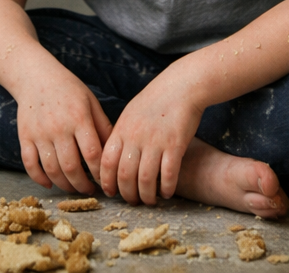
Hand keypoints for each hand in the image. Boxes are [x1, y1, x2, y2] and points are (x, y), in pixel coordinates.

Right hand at [15, 70, 112, 195]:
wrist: (36, 76)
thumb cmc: (68, 89)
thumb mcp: (91, 102)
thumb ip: (103, 126)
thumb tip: (115, 153)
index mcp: (79, 118)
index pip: (92, 154)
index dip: (100, 173)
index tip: (106, 181)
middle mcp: (58, 127)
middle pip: (71, 167)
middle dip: (83, 185)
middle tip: (90, 191)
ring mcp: (40, 133)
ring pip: (52, 170)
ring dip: (65, 185)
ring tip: (74, 188)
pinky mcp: (25, 137)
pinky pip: (30, 165)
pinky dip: (40, 179)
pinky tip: (50, 184)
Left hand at [99, 74, 203, 205]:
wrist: (181, 87)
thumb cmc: (155, 100)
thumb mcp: (131, 113)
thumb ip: (121, 134)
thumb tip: (112, 158)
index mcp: (122, 128)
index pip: (106, 161)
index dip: (106, 181)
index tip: (110, 192)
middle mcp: (136, 136)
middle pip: (125, 175)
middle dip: (127, 194)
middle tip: (132, 201)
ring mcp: (155, 141)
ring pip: (146, 180)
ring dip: (147, 196)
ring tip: (150, 201)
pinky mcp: (175, 145)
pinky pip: (168, 174)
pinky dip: (167, 188)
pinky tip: (168, 193)